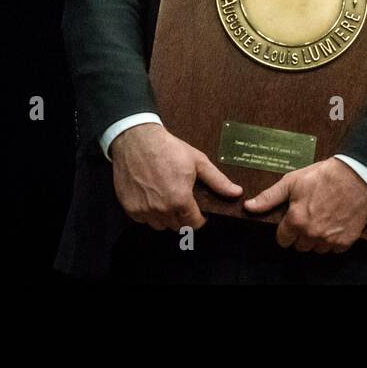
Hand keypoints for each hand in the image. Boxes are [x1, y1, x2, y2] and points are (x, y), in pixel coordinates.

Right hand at [109, 123, 241, 230]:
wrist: (137, 140)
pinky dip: (149, 213)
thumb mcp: (198, 162)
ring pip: (159, 225)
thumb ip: (218, 181)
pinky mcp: (130, 208)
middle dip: (183, 218)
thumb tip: (237, 193)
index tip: (199, 211)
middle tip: (184, 201)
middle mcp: (161, 210)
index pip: (194, 224)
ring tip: (168, 199)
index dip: (199, 219)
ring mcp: (144, 210)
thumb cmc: (169, 149)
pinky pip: (143, 219)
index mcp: (180, 201)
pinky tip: (152, 197)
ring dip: (166, 217)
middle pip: (177, 227)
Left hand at [242, 157, 366, 252]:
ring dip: (317, 239)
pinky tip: (334, 224)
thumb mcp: (292, 181)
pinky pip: (334, 249)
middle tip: (309, 216)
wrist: (356, 175)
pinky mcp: (346, 241)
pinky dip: (333, 240)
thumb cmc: (323, 175)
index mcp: (296, 221)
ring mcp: (329, 239)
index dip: (286, 230)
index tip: (293, 220)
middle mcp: (311, 234)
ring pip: (316, 249)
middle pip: (300, 246)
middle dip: (301, 234)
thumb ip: (269, 197)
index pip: (283, 240)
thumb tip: (248, 206)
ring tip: (322, 219)